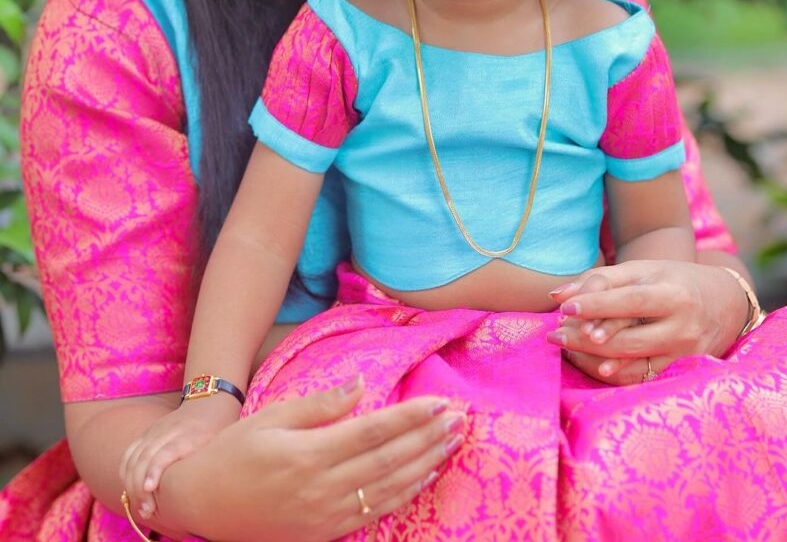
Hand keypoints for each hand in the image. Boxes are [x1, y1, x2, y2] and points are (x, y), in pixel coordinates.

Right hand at [121, 394, 237, 520]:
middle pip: (145, 457)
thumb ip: (211, 462)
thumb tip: (206, 493)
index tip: (149, 488)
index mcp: (190, 434)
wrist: (210, 400)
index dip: (154, 469)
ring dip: (132, 484)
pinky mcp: (148, 432)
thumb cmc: (218, 428)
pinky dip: (126, 472)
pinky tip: (130, 489)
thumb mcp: (221, 442)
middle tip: (147, 511)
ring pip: (134, 457)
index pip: (166, 451)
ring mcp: (156, 430)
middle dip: (140, 486)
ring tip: (140, 506)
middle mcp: (169, 430)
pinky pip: (130, 452)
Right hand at [152, 375, 465, 541]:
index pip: (372, 432)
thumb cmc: (233, 453)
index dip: (410, 418)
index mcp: (308, 454)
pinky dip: (405, 494)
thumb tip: (361, 383)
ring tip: (453, 444)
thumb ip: (320, 404)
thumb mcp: (271, 417)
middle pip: (389, 461)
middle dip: (428, 439)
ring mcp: (325, 516)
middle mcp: (321, 488)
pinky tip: (424, 476)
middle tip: (460, 420)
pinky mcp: (324, 534)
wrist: (201, 505)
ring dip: (425, 465)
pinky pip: (374, 513)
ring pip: (388, 489)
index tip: (440, 403)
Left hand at [546, 260, 748, 384]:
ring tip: (566, 347)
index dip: (596, 306)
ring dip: (593, 358)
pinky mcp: (683, 371)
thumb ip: (600, 279)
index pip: (630, 302)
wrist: (725, 302)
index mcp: (675, 294)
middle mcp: (683, 327)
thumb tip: (556, 295)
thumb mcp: (643, 270)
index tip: (563, 308)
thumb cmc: (675, 279)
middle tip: (554, 334)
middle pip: (628, 339)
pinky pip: (642, 378)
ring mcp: (685, 354)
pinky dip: (613, 372)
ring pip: (632, 364)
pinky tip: (591, 364)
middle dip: (586, 339)